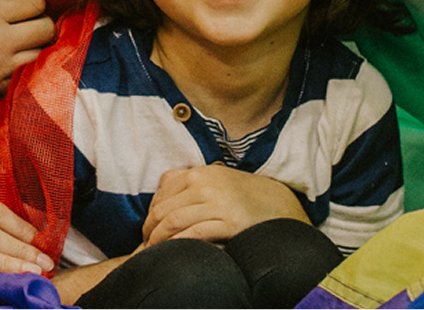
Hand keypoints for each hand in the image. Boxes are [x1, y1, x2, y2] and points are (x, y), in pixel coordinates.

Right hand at [0, 0, 51, 109]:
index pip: (35, 2)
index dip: (33, 3)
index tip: (25, 8)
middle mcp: (1, 39)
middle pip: (46, 28)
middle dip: (41, 25)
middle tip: (29, 27)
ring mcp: (0, 67)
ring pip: (40, 55)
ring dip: (33, 49)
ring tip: (18, 47)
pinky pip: (20, 78)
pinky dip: (17, 71)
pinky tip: (3, 66)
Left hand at [141, 164, 307, 245]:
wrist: (277, 203)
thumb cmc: (241, 194)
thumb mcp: (214, 177)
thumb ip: (188, 179)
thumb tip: (160, 187)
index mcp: (198, 173)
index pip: (161, 195)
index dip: (149, 215)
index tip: (147, 229)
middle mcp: (204, 185)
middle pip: (163, 210)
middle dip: (150, 230)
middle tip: (146, 244)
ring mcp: (217, 202)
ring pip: (174, 221)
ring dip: (159, 239)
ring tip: (155, 250)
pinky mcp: (228, 222)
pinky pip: (193, 233)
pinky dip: (178, 243)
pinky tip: (174, 250)